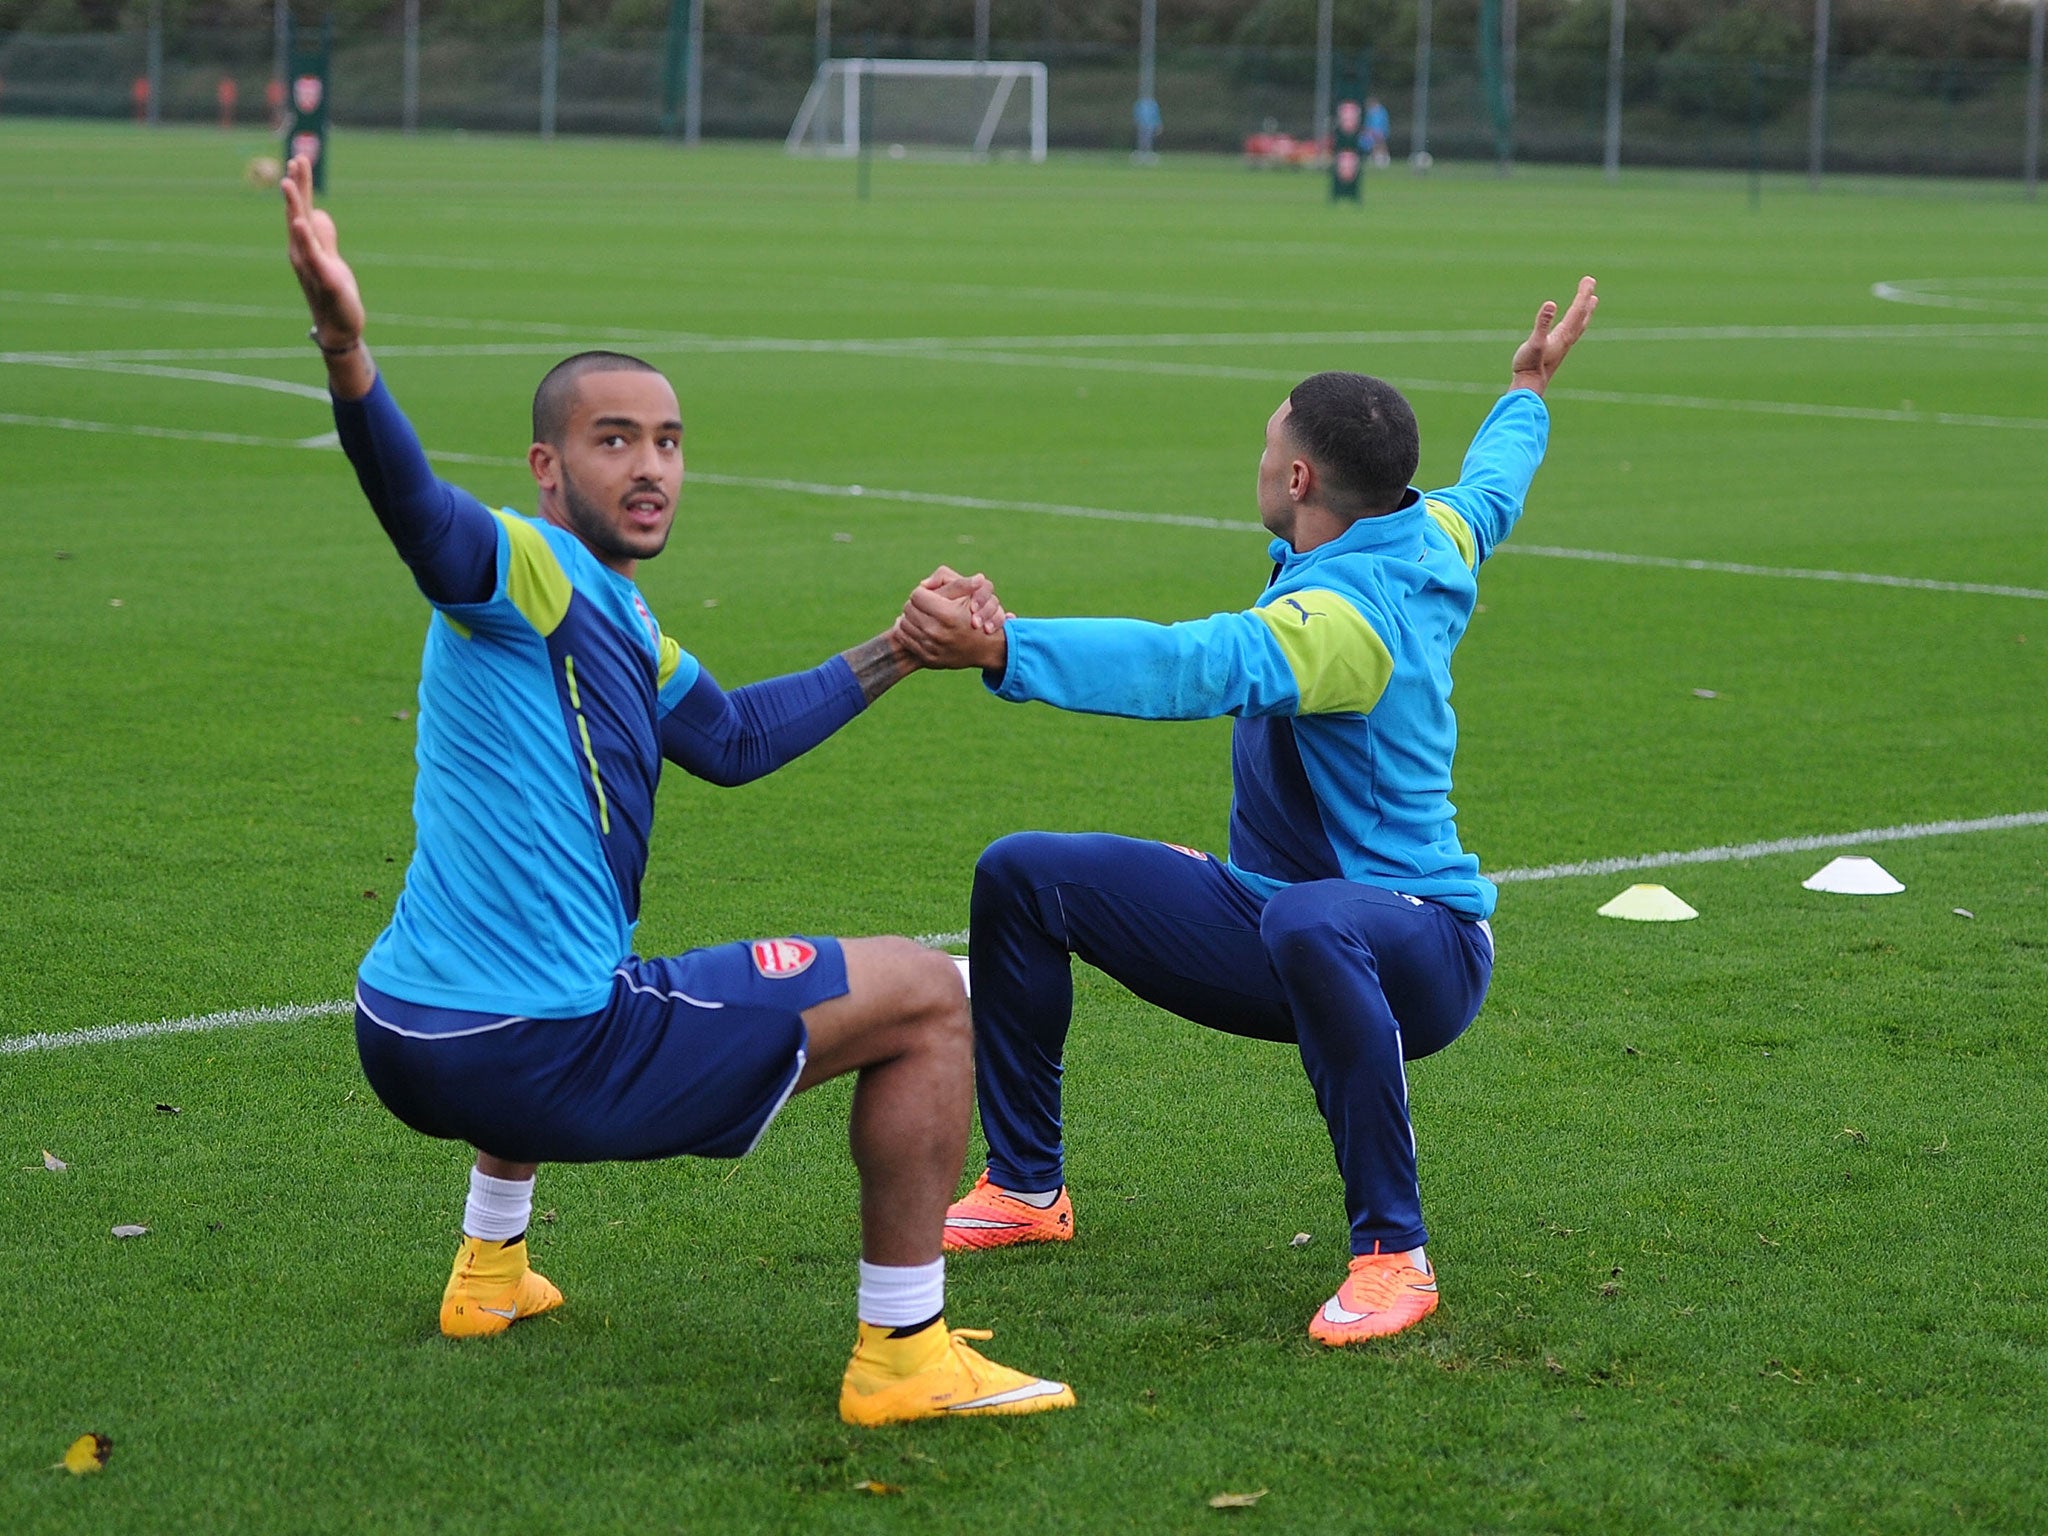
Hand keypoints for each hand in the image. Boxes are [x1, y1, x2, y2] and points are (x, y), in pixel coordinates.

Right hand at [282, 155, 364, 350]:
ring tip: (289, 183)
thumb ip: (324, 237)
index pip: (301, 209)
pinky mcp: (323, 277)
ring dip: (294, 206)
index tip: (299, 159)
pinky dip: (306, 237)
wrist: (340, 327)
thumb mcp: (331, 259)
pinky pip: (312, 254)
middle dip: (297, 187)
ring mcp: (310, 264)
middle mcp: (301, 252)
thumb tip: (317, 213)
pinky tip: (301, 221)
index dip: (301, 185)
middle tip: (295, 159)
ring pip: (299, 230)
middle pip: (297, 212)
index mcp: (305, 245)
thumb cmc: (334, 293)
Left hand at [898, 574, 1008, 672]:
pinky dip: (908, 631)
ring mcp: (931, 647)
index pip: (917, 595)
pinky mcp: (926, 657)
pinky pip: (904, 638)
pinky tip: (917, 627)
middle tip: (924, 605)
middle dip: (915, 604)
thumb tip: (923, 584)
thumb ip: (946, 578)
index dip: (923, 592)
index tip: (929, 595)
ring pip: (903, 623)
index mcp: (948, 614)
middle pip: (908, 608)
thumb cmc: (974, 614)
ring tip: (921, 615)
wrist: (983, 647)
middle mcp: (937, 632)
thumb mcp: (967, 591)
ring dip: (910, 617)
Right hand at [1509, 275, 1596, 395]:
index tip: (1589, 279)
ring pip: (1579, 325)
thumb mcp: (1534, 342)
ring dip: (1585, 312)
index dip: (1583, 294)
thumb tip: (1550, 304)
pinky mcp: (1557, 351)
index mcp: (1563, 335)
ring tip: (1591, 301)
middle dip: (1586, 299)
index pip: (1577, 310)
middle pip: (1581, 315)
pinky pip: (1571, 333)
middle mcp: (1567, 339)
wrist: (1529, 387)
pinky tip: (1571, 325)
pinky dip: (1576, 323)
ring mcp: (1563, 346)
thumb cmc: (1529, 365)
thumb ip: (1542, 323)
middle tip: (1591, 282)